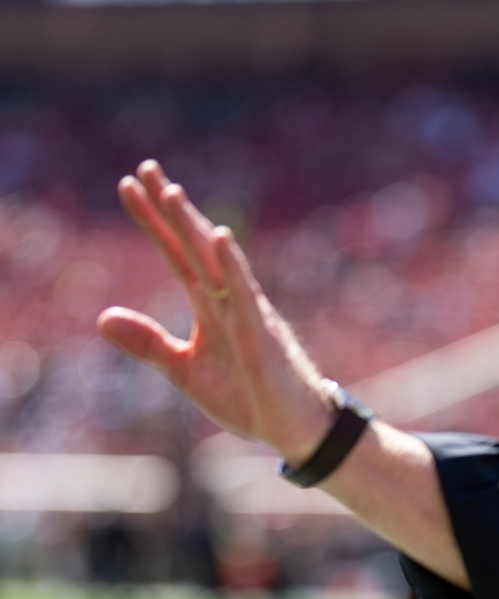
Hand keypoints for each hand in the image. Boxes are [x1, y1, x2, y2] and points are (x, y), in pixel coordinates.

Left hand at [97, 160, 332, 463]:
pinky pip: (244, 293)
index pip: (176, 253)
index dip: (153, 221)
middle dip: (169, 207)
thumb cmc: (248, 396)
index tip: (128, 185)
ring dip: (193, 226)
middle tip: (145, 167)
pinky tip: (218, 237)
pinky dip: (230, 265)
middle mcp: (227, 300)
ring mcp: (247, 313)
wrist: (293, 428)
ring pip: (216, 260)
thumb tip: (101, 317)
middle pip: (194, 244)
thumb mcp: (186, 370)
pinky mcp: (261, 334)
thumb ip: (148, 343)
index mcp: (209, 306)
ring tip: (170, 191)